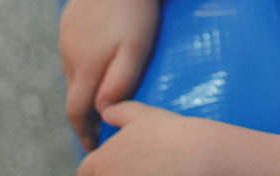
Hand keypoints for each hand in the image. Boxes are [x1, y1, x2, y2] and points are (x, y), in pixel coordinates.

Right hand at [59, 0, 160, 152]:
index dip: (83, 131)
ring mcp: (66, 33)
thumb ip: (119, 81)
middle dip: (84, 109)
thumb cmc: (137, 10)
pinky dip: (83, 59)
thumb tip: (102, 109)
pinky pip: (73, 47)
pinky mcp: (69, 17)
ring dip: (83, 82)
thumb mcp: (136, 49)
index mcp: (84, 65)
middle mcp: (69, 52)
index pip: (76, 111)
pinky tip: (99, 54)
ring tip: (101, 89)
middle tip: (100, 122)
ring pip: (72, 68)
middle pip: (72, 91)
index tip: (93, 145)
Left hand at [77, 102, 225, 175]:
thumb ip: (118, 112)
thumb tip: (105, 109)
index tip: (111, 165)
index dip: (96, 168)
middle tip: (133, 169)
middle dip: (111, 175)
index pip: (85, 171)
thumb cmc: (167, 132)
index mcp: (101, 161)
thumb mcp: (141, 114)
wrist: (195, 156)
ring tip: (149, 172)